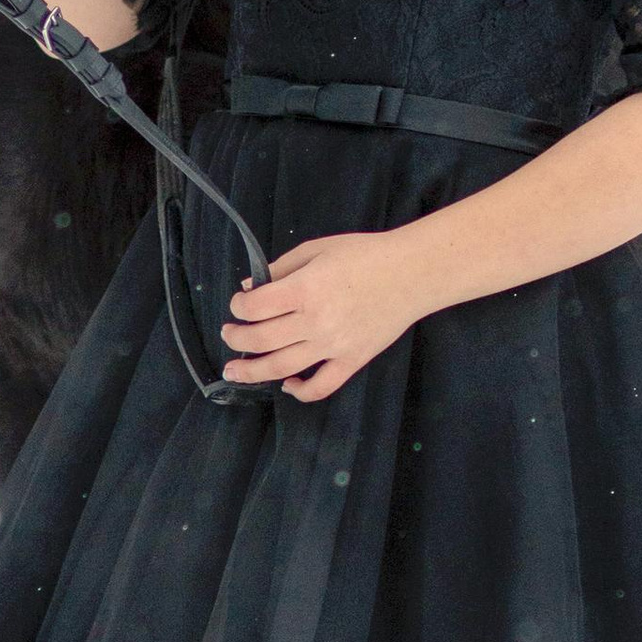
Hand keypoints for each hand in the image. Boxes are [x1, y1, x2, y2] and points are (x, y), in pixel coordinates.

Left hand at [219, 231, 434, 399]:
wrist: (413, 273)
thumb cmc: (365, 254)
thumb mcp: (318, 249)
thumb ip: (281, 268)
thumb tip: (251, 289)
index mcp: (305, 289)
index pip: (255, 307)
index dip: (238, 306)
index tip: (239, 303)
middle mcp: (315, 321)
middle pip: (261, 340)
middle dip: (236, 337)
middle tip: (229, 333)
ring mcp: (334, 345)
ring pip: (281, 368)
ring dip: (251, 371)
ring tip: (235, 371)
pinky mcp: (352, 360)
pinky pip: (322, 386)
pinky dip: (300, 391)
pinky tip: (287, 385)